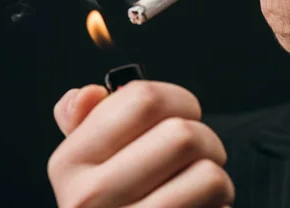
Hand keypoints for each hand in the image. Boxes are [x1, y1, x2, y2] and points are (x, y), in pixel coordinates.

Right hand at [48, 81, 234, 207]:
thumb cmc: (111, 202)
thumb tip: (89, 92)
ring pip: (209, 174)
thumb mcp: (86, 163)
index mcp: (70, 161)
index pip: (142, 99)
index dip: (178, 99)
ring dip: (217, 179)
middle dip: (206, 139)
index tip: (182, 112)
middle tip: (197, 154)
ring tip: (199, 188)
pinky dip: (220, 207)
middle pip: (183, 134)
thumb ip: (84, 123)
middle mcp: (89, 198)